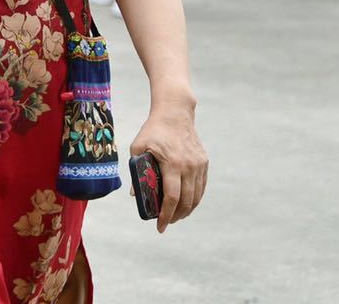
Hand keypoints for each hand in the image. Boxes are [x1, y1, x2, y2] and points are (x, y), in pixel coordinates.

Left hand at [130, 106, 207, 233]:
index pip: (172, 197)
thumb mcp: (138, 147)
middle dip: (175, 216)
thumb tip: (135, 194)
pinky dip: (194, 199)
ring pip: (196, 196)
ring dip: (186, 211)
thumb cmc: (153, 130)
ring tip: (175, 217)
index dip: (165, 215)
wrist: (175, 113)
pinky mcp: (203, 163)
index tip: (159, 226)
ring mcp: (198, 165)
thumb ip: (136, 170)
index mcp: (172, 163)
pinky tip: (186, 205)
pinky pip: (201, 187)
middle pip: (186, 201)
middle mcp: (188, 166)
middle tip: (166, 223)